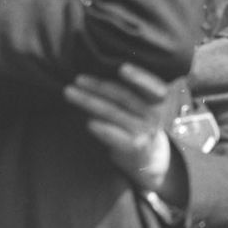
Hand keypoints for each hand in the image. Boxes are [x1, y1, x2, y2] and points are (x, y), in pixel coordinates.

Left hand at [64, 63, 173, 193]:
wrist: (150, 159)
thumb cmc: (139, 123)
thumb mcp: (144, 105)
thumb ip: (128, 89)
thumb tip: (93, 70)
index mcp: (158, 100)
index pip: (153, 86)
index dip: (139, 77)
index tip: (122, 68)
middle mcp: (154, 115)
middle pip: (124, 97)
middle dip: (98, 86)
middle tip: (78, 79)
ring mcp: (143, 132)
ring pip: (113, 113)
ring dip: (89, 101)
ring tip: (69, 92)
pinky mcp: (133, 147)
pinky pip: (114, 135)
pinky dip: (102, 128)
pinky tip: (89, 123)